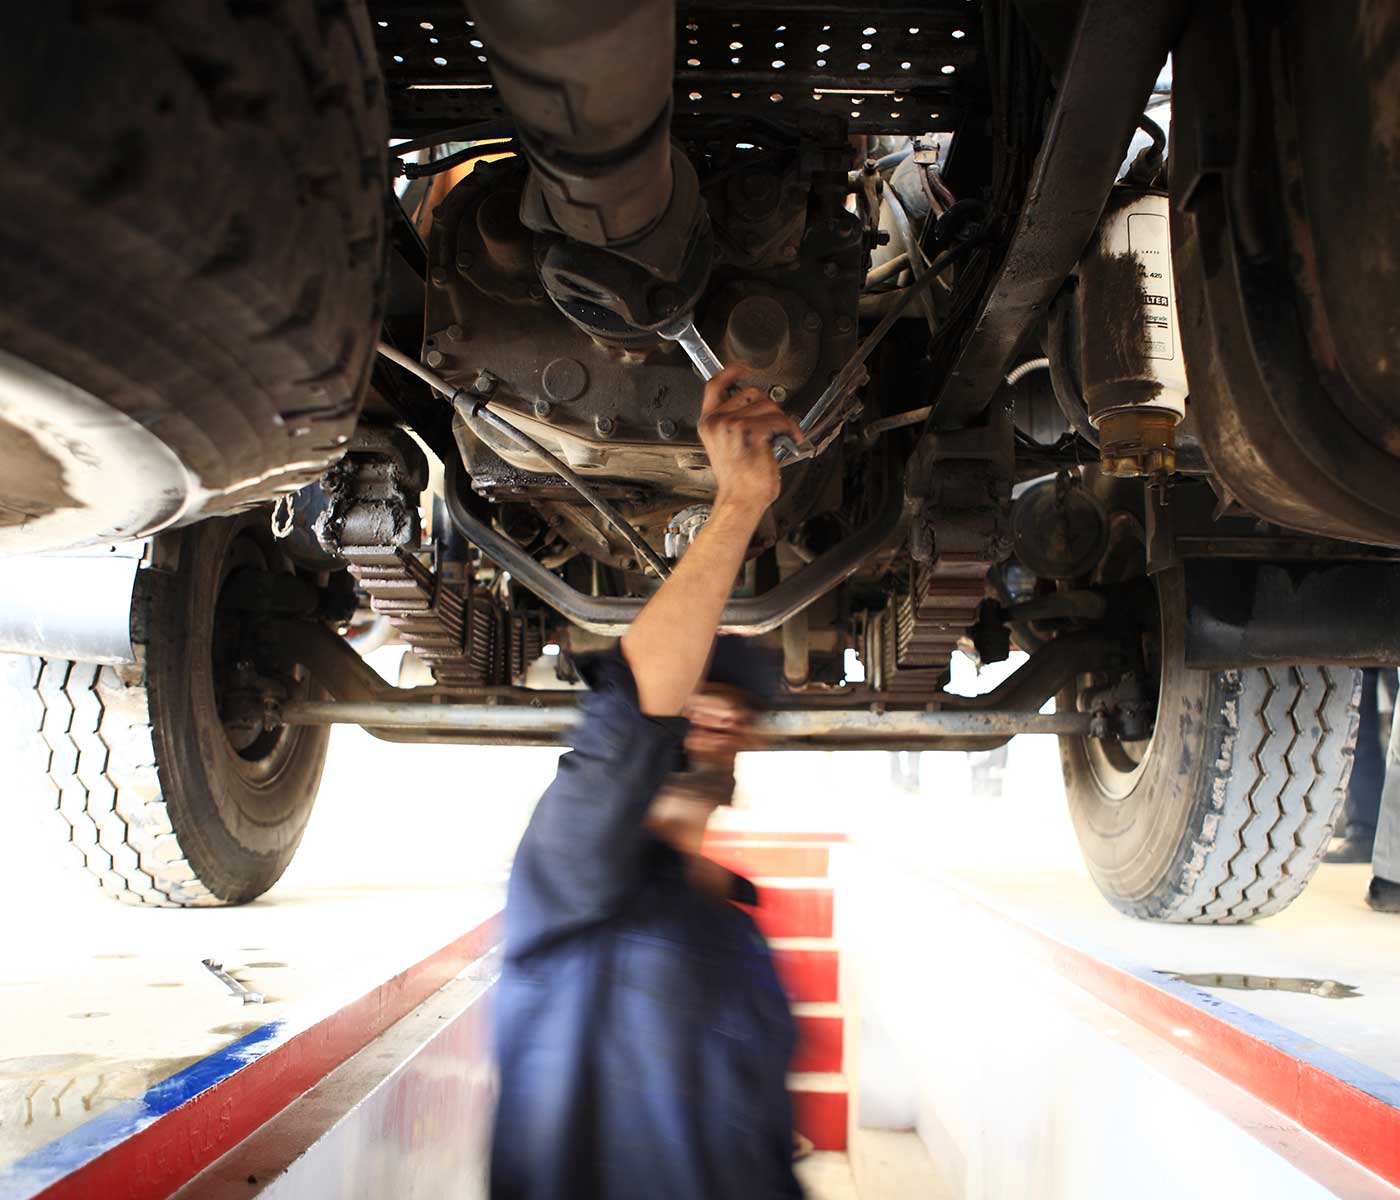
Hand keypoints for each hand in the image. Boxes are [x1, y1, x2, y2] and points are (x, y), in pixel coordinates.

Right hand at [698, 364, 801, 515]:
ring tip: (782, 436)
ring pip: (768, 405)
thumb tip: (757, 405)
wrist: (740, 499)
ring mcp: (732, 425)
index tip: (743, 368)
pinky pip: (779, 419)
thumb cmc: (738, 479)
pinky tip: (789, 439)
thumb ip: (733, 421)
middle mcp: (718, 421)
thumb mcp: (726, 446)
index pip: (715, 386)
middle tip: (775, 424)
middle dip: (769, 406)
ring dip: (782, 420)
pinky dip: (789, 429)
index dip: (731, 372)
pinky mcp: (750, 432)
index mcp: (708, 423)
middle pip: (751, 393)